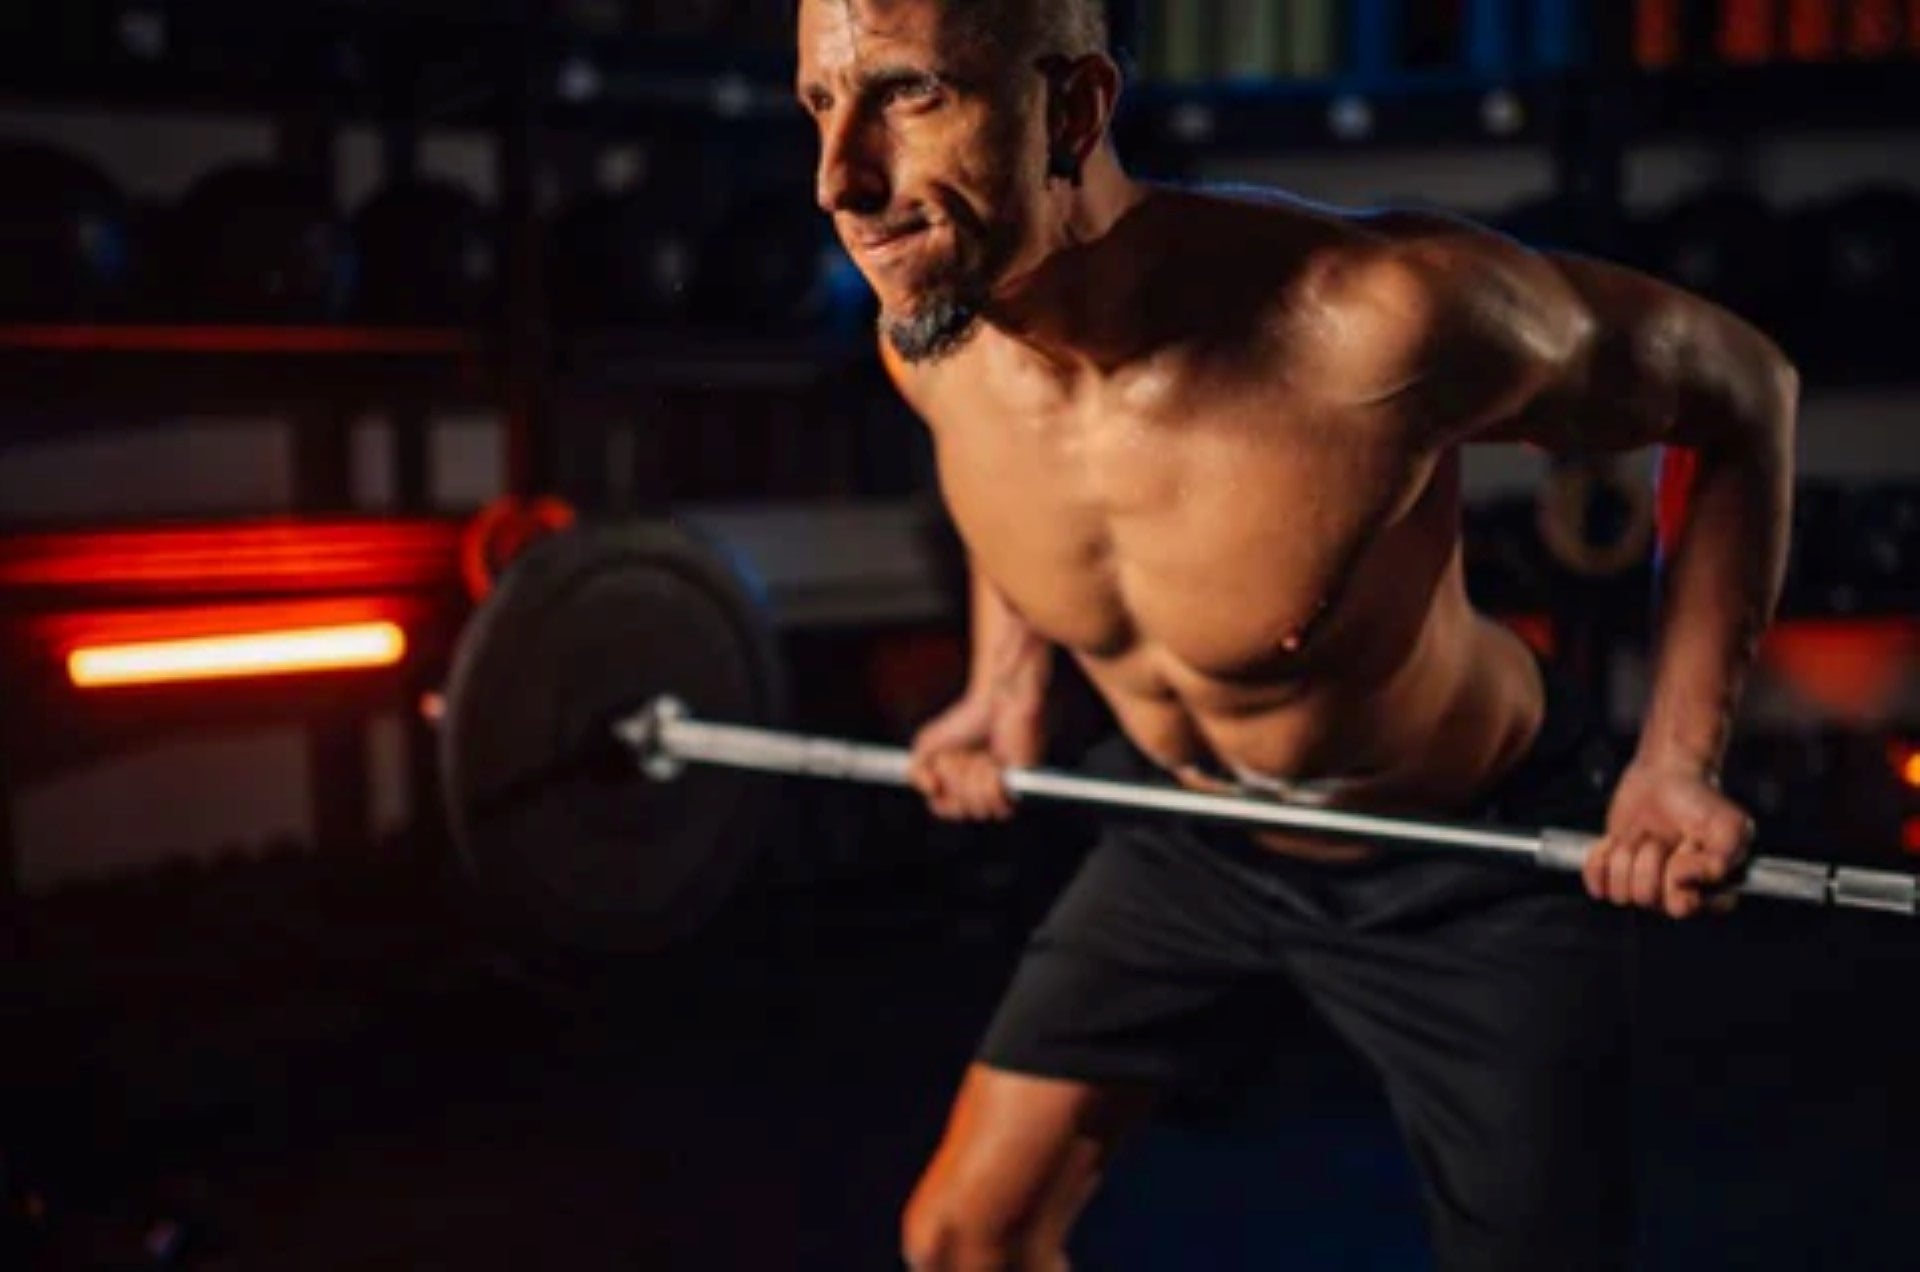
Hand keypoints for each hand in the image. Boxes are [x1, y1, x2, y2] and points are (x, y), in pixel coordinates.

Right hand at [907, 691, 1042, 821]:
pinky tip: (995, 763)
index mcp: (962, 787)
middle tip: (966, 755)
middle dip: (957, 778)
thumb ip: (916, 772)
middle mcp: (983, 792)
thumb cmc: (966, 720)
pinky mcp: (1021, 786)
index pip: (945, 809)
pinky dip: (990, 782)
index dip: (941, 787)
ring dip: (973, 778)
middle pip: (962, 810)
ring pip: (979, 808)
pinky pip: (999, 801)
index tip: (942, 766)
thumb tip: (932, 791)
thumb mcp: (928, 743)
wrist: (999, 701)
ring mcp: (1004, 792)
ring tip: (982, 757)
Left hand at [1582, 758, 1755, 918]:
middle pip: (1646, 898)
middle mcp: (1675, 897)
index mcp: (1708, 895)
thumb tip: (1682, 879)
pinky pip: (1595, 883)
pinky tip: (1618, 839)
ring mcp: (1643, 887)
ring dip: (1628, 853)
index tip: (1688, 844)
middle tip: (1662, 836)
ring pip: (1620, 892)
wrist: (1666, 777)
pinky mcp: (1613, 875)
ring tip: (1645, 833)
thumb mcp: (1728, 827)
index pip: (1682, 906)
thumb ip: (1719, 861)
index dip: (1679, 873)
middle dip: (1649, 858)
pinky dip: (1602, 856)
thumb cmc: (1701, 802)